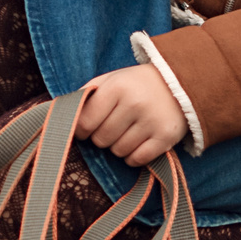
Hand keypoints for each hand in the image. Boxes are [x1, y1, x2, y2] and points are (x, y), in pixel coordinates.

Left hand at [73, 64, 187, 166]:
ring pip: (118, 151)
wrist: (179, 83)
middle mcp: (134, 104)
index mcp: (117, 87)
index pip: (85, 122)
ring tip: (127, 131)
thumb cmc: (135, 84)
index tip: (87, 128)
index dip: (82, 129)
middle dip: (102, 137)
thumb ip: (86, 95)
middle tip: (112, 126)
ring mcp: (152, 122)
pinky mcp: (166, 138)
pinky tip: (137, 142)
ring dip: (118, 146)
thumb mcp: (110, 80)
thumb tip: (61, 114)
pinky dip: (133, 156)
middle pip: (101, 140)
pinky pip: (137, 159)